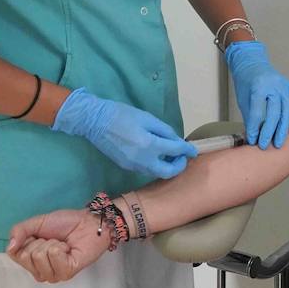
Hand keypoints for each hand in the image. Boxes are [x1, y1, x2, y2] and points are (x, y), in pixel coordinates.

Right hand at [6, 208, 111, 282]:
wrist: (89, 222)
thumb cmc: (65, 223)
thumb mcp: (37, 223)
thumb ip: (19, 231)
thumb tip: (10, 246)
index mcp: (31, 260)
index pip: (15, 254)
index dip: (26, 240)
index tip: (39, 236)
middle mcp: (40, 270)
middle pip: (26, 256)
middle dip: (40, 241)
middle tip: (54, 239)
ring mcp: (53, 274)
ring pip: (40, 257)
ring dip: (52, 244)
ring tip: (62, 244)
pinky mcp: (66, 273)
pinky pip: (54, 257)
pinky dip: (61, 248)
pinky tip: (69, 249)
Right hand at [51, 89, 196, 178]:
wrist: (95, 121)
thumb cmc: (122, 114)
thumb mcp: (147, 118)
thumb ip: (164, 131)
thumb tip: (177, 141)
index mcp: (149, 145)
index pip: (175, 151)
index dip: (187, 150)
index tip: (193, 150)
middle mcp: (142, 160)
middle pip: (167, 172)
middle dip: (179, 165)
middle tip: (182, 156)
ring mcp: (133, 165)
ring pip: (156, 173)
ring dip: (166, 166)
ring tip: (169, 154)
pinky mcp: (125, 166)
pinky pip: (146, 169)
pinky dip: (154, 164)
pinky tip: (155, 154)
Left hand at [224, 40, 288, 148]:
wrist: (252, 63)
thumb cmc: (246, 82)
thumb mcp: (243, 98)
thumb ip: (251, 115)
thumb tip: (255, 136)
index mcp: (258, 86)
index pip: (257, 112)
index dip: (254, 128)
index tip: (252, 140)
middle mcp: (273, 85)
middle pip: (273, 113)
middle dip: (269, 131)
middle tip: (265, 145)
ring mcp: (284, 85)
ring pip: (286, 110)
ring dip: (283, 128)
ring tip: (278, 142)